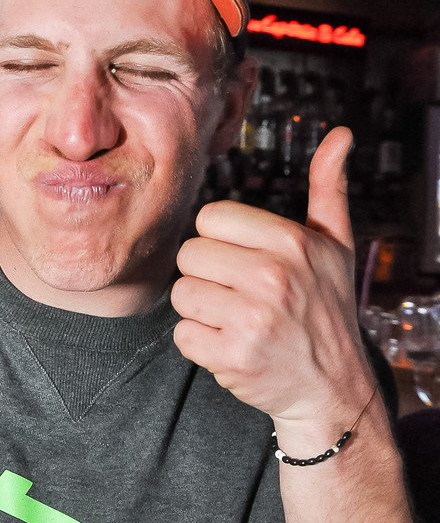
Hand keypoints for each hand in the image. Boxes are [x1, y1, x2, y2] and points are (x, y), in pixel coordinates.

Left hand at [171, 127, 372, 430]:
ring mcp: (252, 320)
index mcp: (292, 243)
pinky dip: (200, 344)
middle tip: (239, 294)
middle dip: (207, 275)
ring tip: (235, 320)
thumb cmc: (326, 310)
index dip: (221, 240)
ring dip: (201, 310)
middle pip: (189, 254)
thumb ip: (328, 189)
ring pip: (181, 294)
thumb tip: (341, 134)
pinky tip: (231, 345)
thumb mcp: (336, 246)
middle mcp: (273, 278)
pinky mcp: (233, 357)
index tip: (244, 260)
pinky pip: (182, 335)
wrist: (332, 388)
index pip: (210, 217)